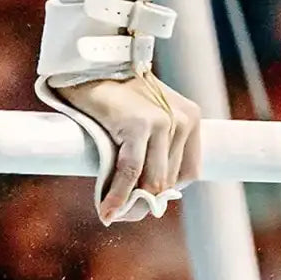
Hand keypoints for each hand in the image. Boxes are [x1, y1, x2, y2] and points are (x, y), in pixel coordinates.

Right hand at [55, 75, 202, 223]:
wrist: (90, 66)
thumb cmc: (115, 96)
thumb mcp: (147, 119)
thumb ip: (155, 151)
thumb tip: (151, 199)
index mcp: (190, 117)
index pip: (188, 171)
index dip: (166, 192)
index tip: (144, 201)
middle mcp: (183, 119)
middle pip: (169, 179)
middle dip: (145, 201)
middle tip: (121, 213)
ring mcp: (163, 121)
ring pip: (151, 181)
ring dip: (130, 203)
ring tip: (111, 213)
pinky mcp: (139, 125)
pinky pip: (131, 172)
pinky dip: (118, 195)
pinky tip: (106, 209)